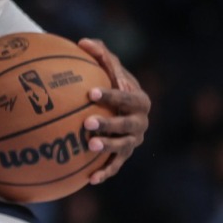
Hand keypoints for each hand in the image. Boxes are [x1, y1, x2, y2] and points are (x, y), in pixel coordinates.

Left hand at [78, 37, 150, 184]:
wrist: (114, 103)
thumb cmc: (108, 79)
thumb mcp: (107, 64)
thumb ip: (99, 53)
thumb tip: (83, 43)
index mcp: (139, 98)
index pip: (127, 96)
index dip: (111, 95)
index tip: (91, 93)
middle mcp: (140, 121)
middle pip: (127, 124)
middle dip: (109, 124)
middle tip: (87, 122)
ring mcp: (133, 140)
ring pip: (123, 146)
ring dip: (107, 147)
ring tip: (88, 145)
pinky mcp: (123, 155)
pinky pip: (115, 166)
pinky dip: (105, 172)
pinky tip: (90, 179)